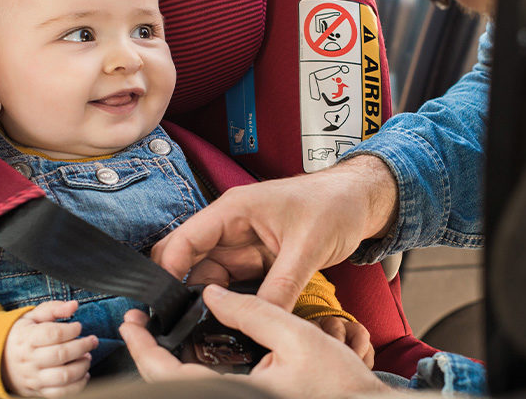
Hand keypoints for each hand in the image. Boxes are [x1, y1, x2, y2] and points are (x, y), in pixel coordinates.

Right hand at [1, 300, 98, 397]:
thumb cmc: (21, 336)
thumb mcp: (31, 317)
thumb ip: (53, 309)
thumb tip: (74, 305)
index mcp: (27, 338)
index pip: (53, 334)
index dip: (71, 329)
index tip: (78, 326)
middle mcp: (29, 360)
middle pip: (61, 354)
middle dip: (83, 346)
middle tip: (92, 341)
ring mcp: (33, 378)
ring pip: (63, 376)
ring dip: (82, 366)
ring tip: (87, 357)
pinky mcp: (38, 391)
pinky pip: (61, 393)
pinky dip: (78, 385)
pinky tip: (83, 374)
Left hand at [120, 286, 391, 397]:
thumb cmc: (339, 382)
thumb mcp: (297, 335)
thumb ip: (252, 312)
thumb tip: (212, 294)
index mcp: (238, 392)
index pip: (169, 375)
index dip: (144, 348)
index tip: (132, 322)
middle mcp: (233, 398)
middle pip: (172, 382)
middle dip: (150, 353)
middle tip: (140, 322)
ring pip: (189, 385)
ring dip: (168, 361)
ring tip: (162, 328)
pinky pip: (210, 387)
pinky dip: (193, 368)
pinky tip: (196, 346)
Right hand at [151, 155, 398, 309]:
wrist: (361, 201)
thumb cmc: (335, 205)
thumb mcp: (308, 247)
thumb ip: (281, 286)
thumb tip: (260, 319)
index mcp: (234, 210)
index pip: (185, 239)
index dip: (169, 270)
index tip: (164, 303)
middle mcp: (232, 226)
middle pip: (190, 260)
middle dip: (183, 289)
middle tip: (183, 321)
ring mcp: (243, 244)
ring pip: (210, 276)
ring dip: (208, 299)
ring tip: (209, 324)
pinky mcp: (257, 259)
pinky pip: (234, 284)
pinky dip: (231, 301)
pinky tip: (232, 318)